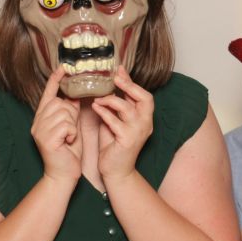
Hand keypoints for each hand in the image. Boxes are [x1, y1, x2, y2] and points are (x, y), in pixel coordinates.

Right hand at [30, 67, 81, 185]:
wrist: (63, 175)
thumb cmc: (68, 151)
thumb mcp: (71, 127)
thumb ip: (69, 112)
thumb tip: (74, 95)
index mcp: (42, 118)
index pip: (48, 94)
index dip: (55, 80)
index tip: (63, 67)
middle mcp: (37, 122)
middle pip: (59, 103)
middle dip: (70, 114)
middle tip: (71, 129)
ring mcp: (39, 130)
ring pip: (64, 113)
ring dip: (72, 125)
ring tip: (69, 137)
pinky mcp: (45, 139)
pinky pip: (65, 125)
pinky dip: (71, 133)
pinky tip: (68, 142)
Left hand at [92, 66, 153, 183]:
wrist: (116, 171)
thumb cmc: (114, 145)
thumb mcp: (117, 121)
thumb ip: (116, 106)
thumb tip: (110, 86)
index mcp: (145, 118)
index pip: (143, 95)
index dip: (131, 81)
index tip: (119, 69)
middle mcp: (146, 124)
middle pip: (145, 98)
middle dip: (129, 86)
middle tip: (114, 78)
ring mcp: (138, 132)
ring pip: (127, 108)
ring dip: (111, 100)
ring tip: (98, 99)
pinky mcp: (127, 141)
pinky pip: (115, 122)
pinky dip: (104, 113)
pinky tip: (95, 108)